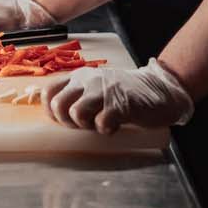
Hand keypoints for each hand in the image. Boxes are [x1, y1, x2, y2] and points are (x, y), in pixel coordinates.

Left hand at [42, 58, 194, 133]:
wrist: (159, 89)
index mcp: (80, 76)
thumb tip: (56, 114)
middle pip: (58, 104)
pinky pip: (101, 123)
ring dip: (86, 125)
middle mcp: (88, 80)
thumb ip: (78, 95)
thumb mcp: (97, 87)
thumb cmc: (125, 93)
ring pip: (76, 113)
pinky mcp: (120, 105)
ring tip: (100, 124)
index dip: (51, 111)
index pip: (49, 91)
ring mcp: (104, 91)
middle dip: (67, 122)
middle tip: (84, 124)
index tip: (64, 120)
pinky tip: (115, 126)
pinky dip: (106, 130)